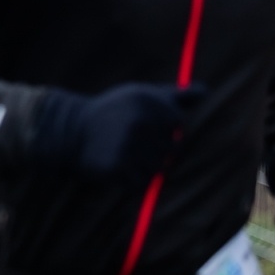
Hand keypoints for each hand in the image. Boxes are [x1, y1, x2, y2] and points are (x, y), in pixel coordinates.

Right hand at [32, 82, 202, 190]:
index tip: (142, 123)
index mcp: (148, 103)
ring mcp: (130, 147)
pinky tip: (118, 164)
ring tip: (124, 152)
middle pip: (173, 147)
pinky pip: (143, 182)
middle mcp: (141, 124)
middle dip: (156, 147)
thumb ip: (175, 95)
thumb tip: (206, 92)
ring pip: (160, 167)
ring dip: (146, 164)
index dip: (162, 127)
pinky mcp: (119, 168)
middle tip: (131, 140)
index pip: (177, 124)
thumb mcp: (140, 95)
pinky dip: (133, 178)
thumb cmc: (110, 111)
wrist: (68, 131)